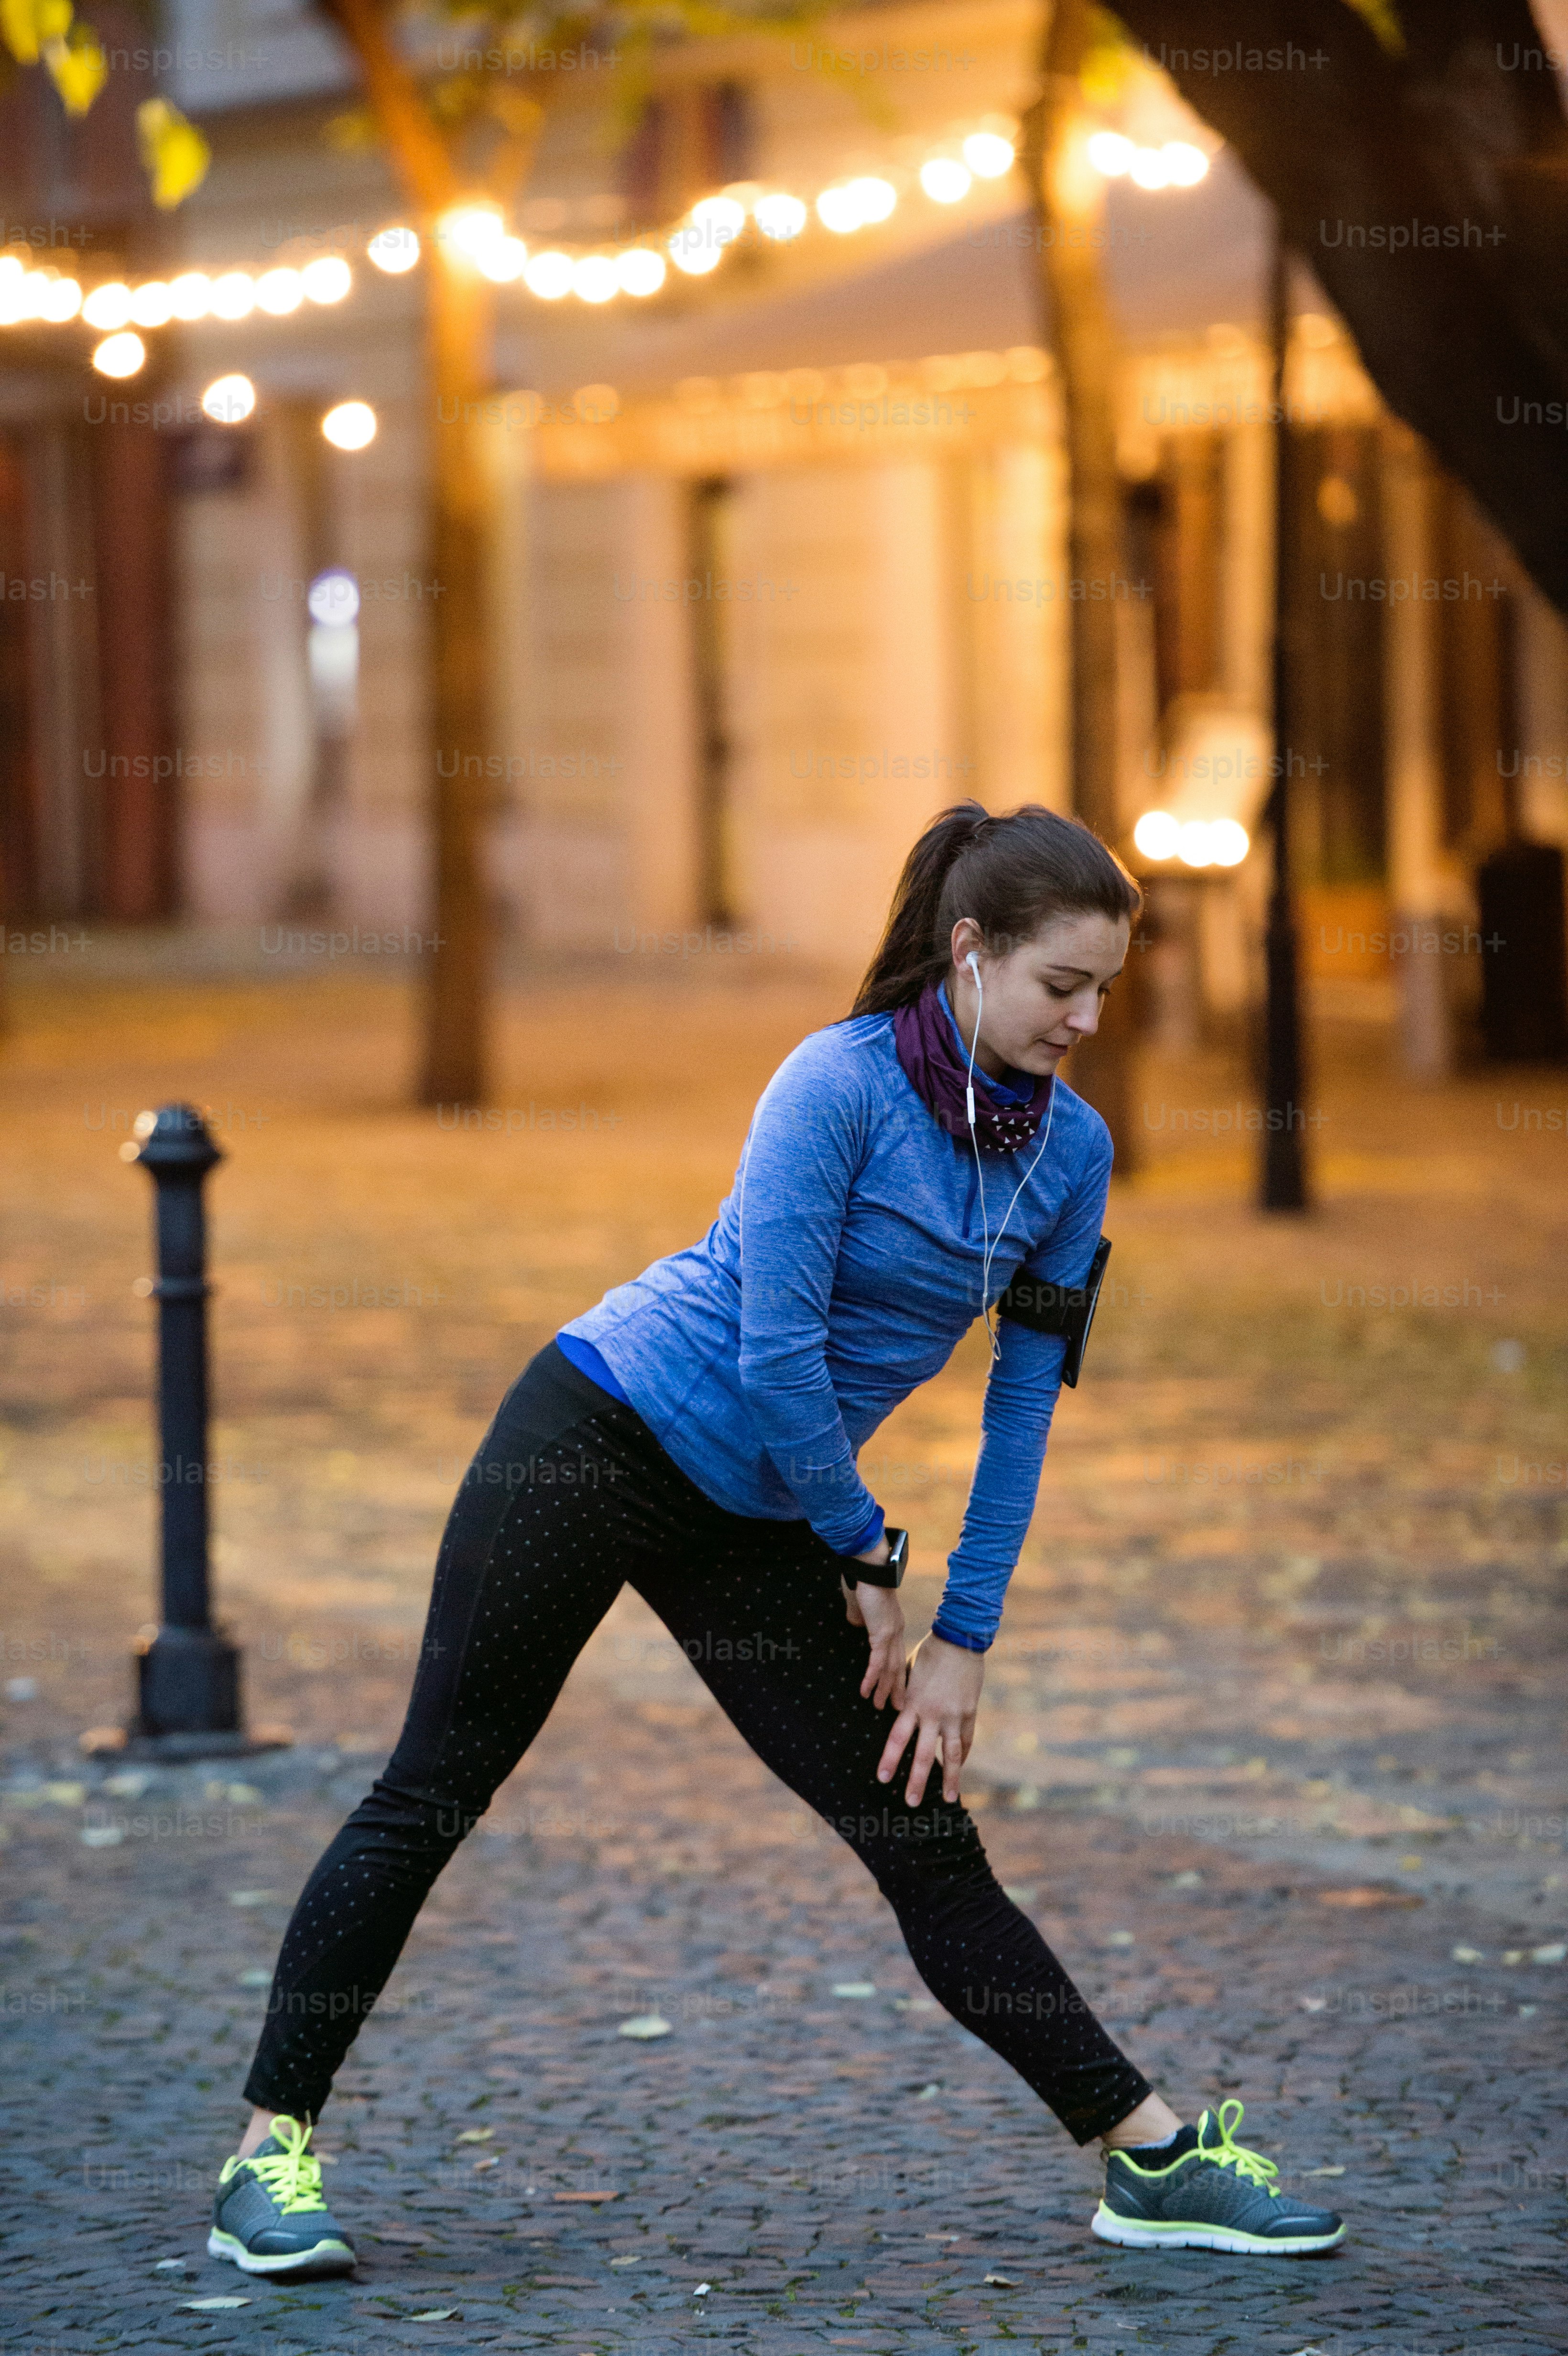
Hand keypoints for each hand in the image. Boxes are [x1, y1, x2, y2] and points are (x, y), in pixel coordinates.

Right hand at [841, 1538, 906, 1711]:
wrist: (870, 1567)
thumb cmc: (865, 1581)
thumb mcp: (862, 1606)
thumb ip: (860, 1617)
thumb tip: (856, 1624)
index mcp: (893, 1626)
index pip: (896, 1656)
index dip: (897, 1675)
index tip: (896, 1690)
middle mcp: (895, 1632)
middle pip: (897, 1667)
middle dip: (896, 1689)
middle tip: (895, 1709)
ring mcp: (890, 1634)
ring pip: (889, 1669)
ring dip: (884, 1689)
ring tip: (880, 1706)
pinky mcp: (881, 1633)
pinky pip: (877, 1662)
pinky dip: (872, 1678)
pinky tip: (866, 1691)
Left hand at [875, 1633, 983, 1805]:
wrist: (959, 1639)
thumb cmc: (930, 1653)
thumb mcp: (910, 1674)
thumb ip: (905, 1696)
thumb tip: (898, 1712)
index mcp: (912, 1703)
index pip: (898, 1738)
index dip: (890, 1759)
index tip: (883, 1778)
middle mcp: (931, 1713)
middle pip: (922, 1754)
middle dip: (916, 1781)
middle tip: (911, 1803)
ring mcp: (953, 1715)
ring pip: (950, 1754)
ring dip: (949, 1779)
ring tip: (949, 1799)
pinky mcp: (969, 1712)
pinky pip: (965, 1740)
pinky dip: (962, 1756)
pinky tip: (959, 1768)